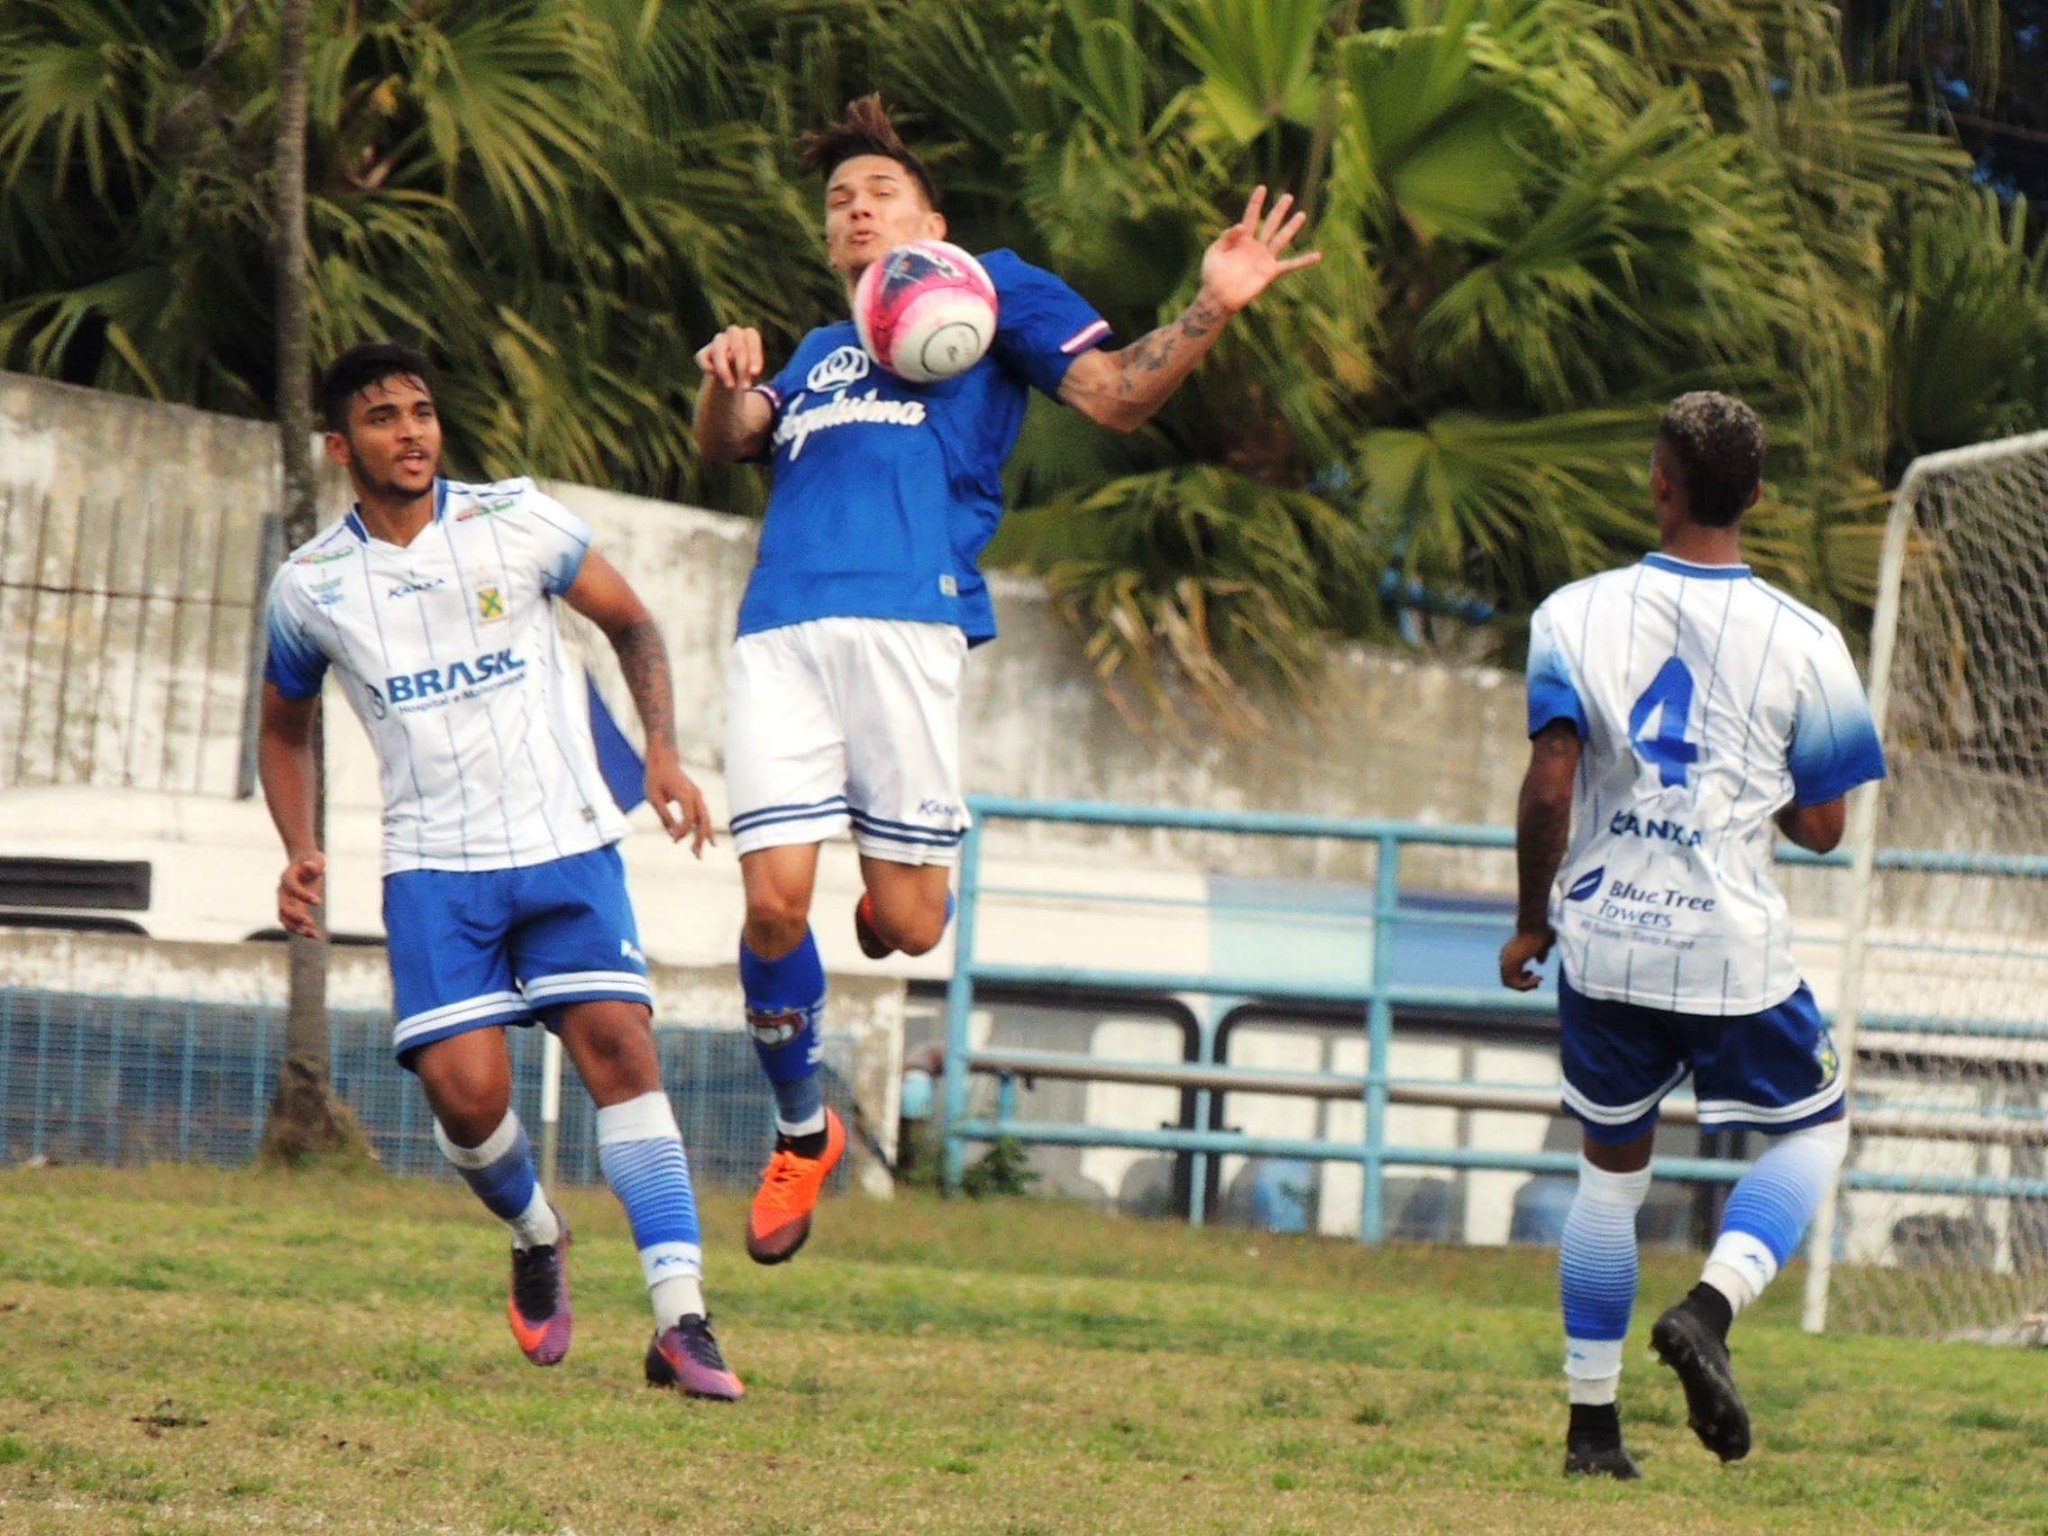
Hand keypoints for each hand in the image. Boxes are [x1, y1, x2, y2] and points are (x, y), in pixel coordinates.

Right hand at [277, 852, 325, 939]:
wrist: (305, 864)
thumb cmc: (312, 861)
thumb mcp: (316, 859)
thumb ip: (314, 864)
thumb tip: (309, 865)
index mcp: (287, 878)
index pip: (291, 888)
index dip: (302, 895)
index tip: (318, 901)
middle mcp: (283, 892)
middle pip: (283, 908)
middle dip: (295, 916)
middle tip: (310, 922)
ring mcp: (287, 902)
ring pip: (286, 919)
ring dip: (296, 928)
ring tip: (312, 934)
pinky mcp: (295, 909)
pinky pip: (294, 923)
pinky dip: (303, 930)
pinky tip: (317, 936)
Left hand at [646, 749, 713, 856]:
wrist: (663, 759)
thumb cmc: (656, 778)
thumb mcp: (654, 798)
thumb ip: (664, 817)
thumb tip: (672, 834)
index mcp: (686, 795)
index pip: (689, 820)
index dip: (682, 832)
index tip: (673, 840)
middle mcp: (696, 796)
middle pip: (703, 822)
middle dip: (700, 839)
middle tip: (697, 856)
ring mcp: (698, 796)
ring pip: (706, 819)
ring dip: (704, 836)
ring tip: (700, 852)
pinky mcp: (696, 797)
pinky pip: (703, 815)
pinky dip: (704, 828)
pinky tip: (705, 839)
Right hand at [694, 325, 763, 391]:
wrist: (732, 383)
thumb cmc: (747, 374)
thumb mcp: (752, 373)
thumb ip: (747, 368)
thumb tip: (730, 359)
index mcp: (749, 335)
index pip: (752, 338)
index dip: (754, 355)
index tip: (755, 373)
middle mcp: (733, 334)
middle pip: (737, 345)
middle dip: (742, 367)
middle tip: (745, 387)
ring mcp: (717, 341)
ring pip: (718, 350)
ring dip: (724, 369)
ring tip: (730, 386)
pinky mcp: (704, 353)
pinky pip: (702, 357)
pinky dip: (707, 366)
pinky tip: (713, 375)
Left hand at [1198, 187, 1320, 314]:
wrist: (1219, 297)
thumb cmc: (1212, 275)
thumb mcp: (1214, 252)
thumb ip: (1226, 237)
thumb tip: (1242, 225)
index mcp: (1241, 239)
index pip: (1250, 216)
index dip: (1256, 202)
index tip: (1262, 188)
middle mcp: (1255, 246)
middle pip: (1270, 224)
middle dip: (1279, 210)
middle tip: (1288, 196)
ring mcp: (1264, 258)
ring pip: (1281, 239)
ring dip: (1291, 227)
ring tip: (1302, 215)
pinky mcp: (1270, 272)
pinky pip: (1290, 265)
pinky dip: (1304, 261)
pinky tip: (1317, 255)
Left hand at [1500, 926, 1554, 991]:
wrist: (1534, 925)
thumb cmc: (1539, 933)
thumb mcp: (1541, 946)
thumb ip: (1540, 954)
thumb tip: (1540, 962)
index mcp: (1508, 955)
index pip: (1509, 975)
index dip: (1522, 980)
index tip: (1536, 976)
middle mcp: (1504, 959)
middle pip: (1508, 982)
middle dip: (1524, 986)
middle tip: (1537, 982)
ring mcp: (1506, 961)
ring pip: (1511, 984)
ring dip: (1526, 986)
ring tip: (1538, 980)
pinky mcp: (1511, 963)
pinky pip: (1515, 983)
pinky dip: (1526, 985)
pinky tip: (1537, 978)